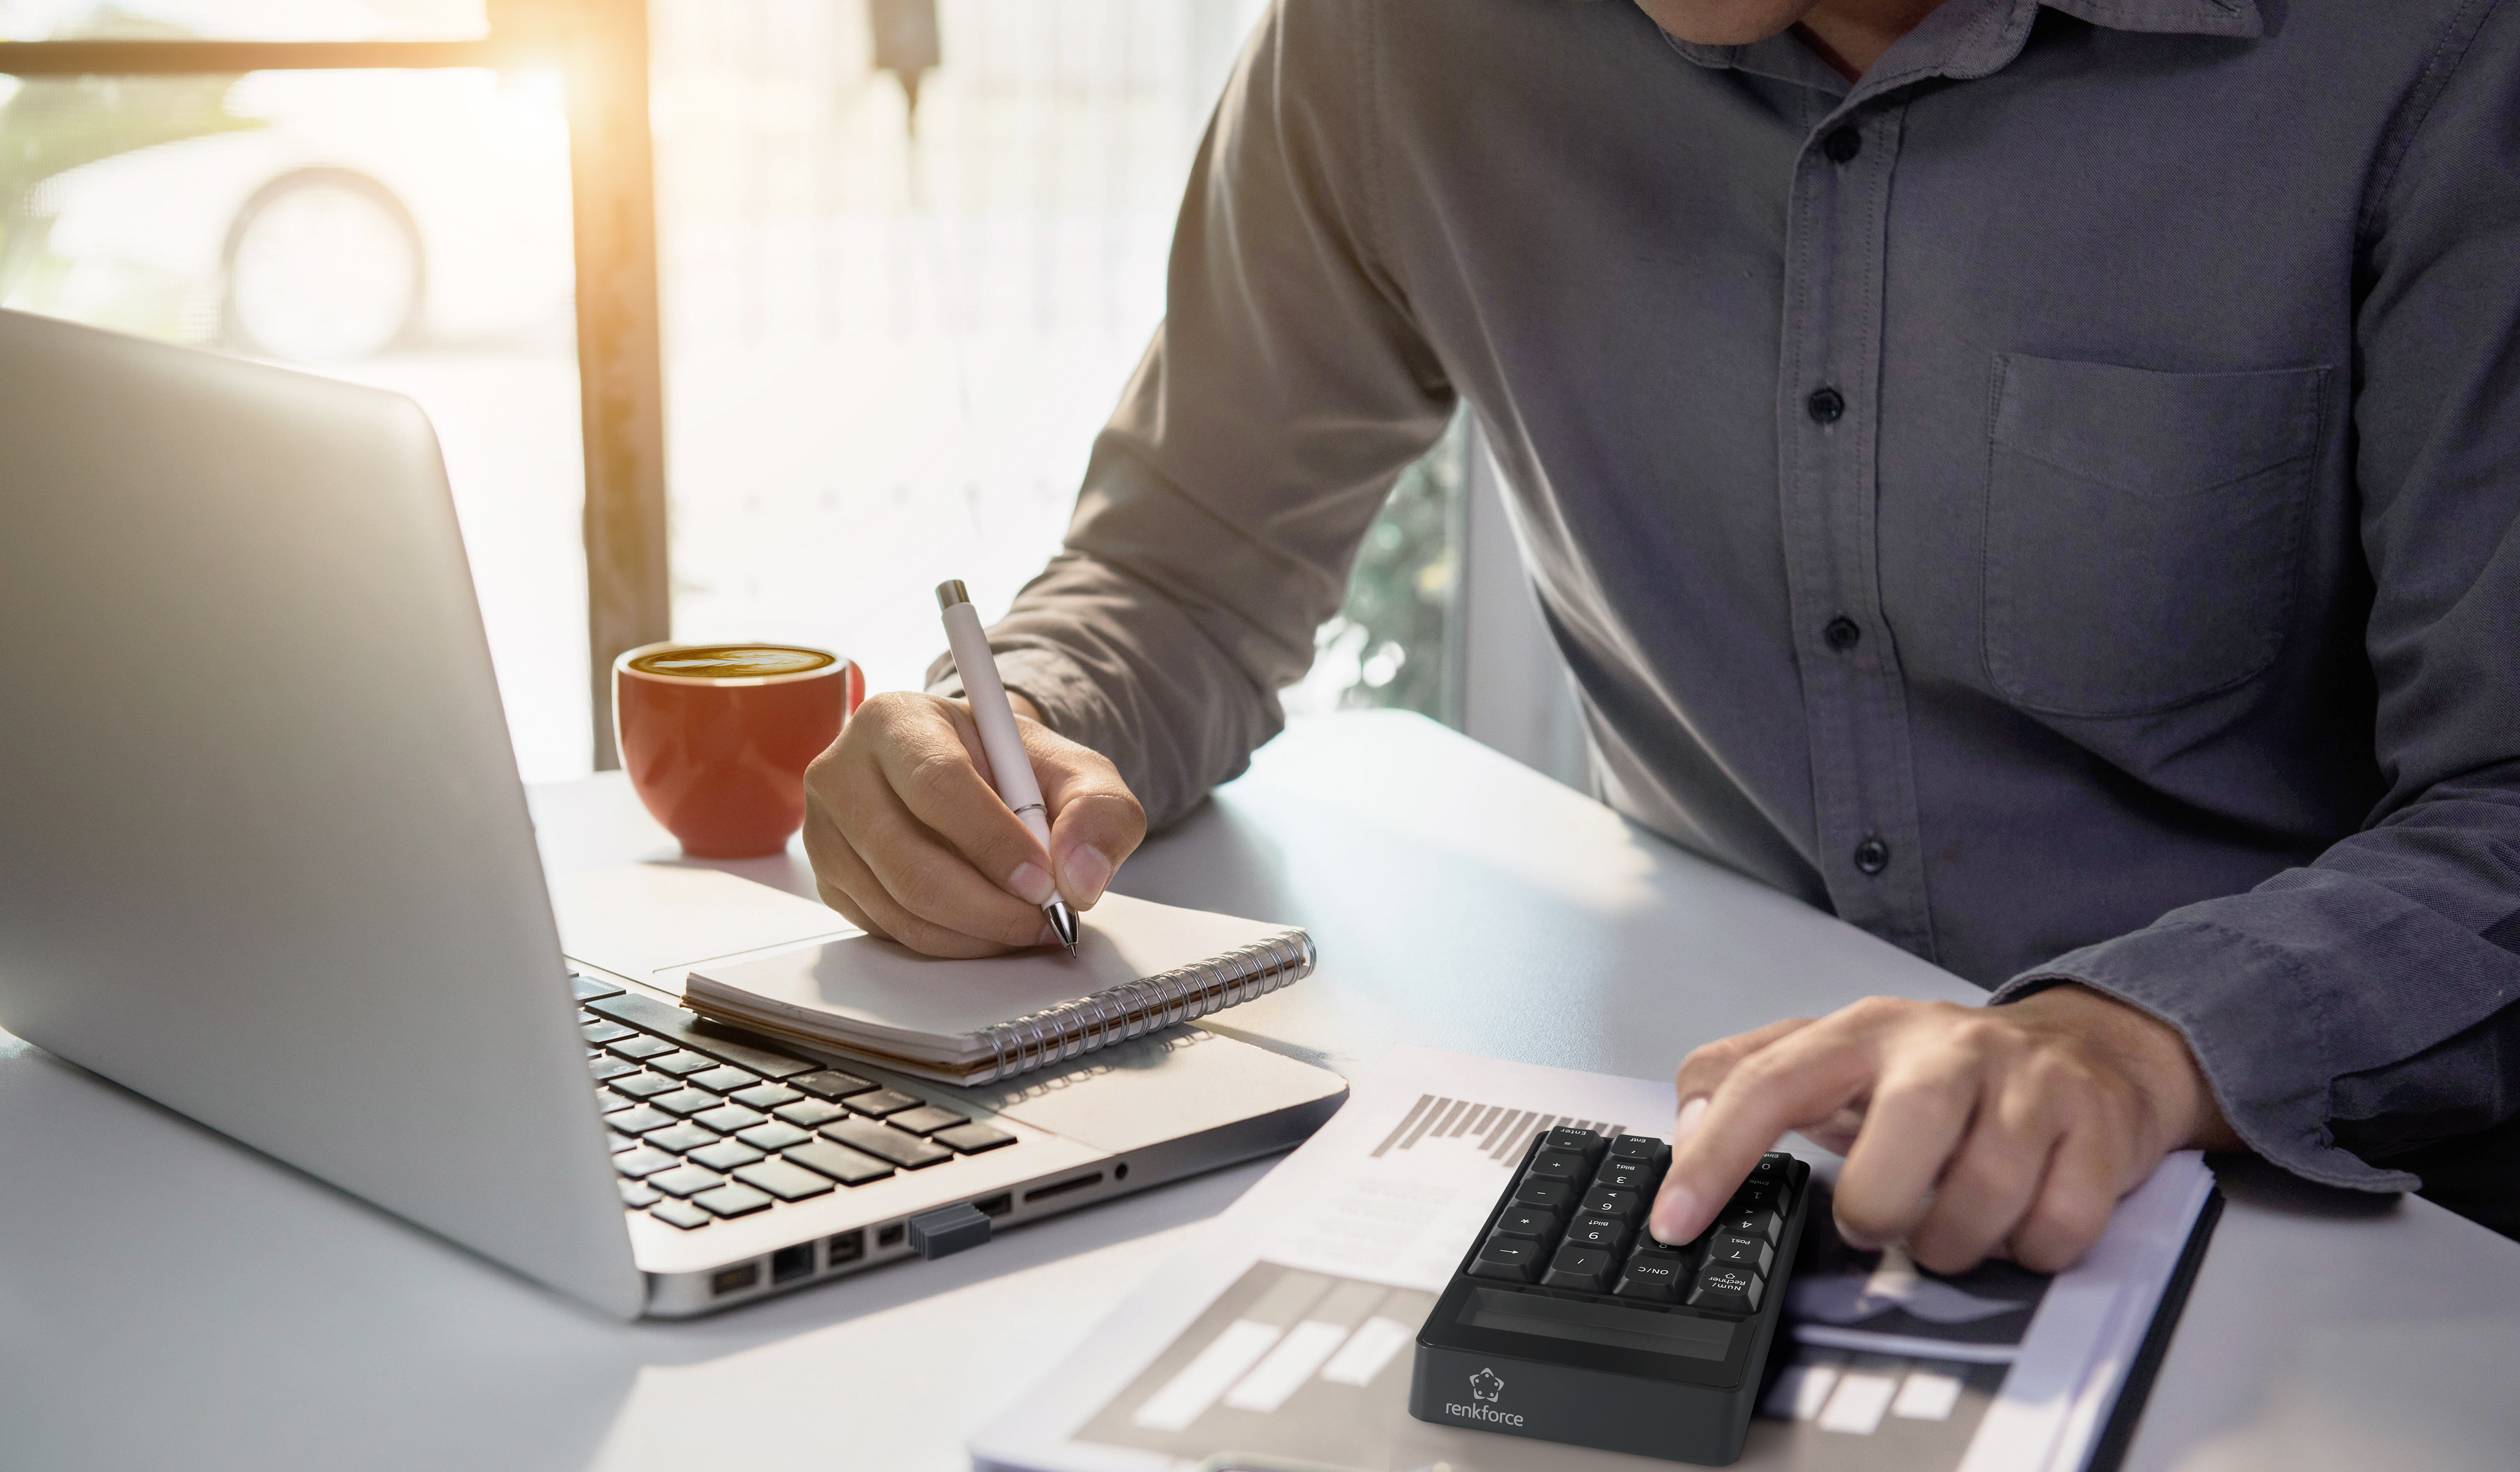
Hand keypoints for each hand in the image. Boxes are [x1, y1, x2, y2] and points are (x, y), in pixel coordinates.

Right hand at [802, 690, 1146, 956]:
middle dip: (989, 906)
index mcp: (896, 720)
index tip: (1043, 880)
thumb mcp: (1077, 773)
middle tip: (1045, 918)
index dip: (993, 842)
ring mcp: (825, 831)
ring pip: (899, 906)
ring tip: (1026, 922)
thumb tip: (1080, 878)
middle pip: (908, 860)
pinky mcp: (830, 881)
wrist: (975, 781)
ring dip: (975, 932)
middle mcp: (843, 772)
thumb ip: (1098, 812)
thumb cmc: (1015, 770)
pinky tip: (988, 925)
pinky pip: (890, 931)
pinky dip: (950, 942)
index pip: (937, 785)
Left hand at [1646, 988, 2238, 1273]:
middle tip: (1879, 1221)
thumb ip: (1750, 1079)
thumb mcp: (1840, 1058)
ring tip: (1951, 1226)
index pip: (1768, 1083)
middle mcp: (1944, 1047)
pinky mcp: (2097, 1126)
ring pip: (1983, 1197)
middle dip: (1878, 1210)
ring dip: (1956, 1242)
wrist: (2092, 1051)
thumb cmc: (1944, 1076)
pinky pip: (2058, 1224)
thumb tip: (1687, 1124)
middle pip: (1894, 1148)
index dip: (1714, 1156)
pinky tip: (2020, 1220)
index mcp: (1863, 1032)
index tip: (1676, 1224)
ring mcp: (2028, 1084)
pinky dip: (2031, 1247)